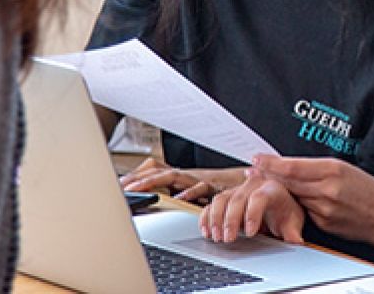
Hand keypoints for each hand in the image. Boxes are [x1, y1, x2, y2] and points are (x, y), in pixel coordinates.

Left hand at [119, 158, 244, 203]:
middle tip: (121, 187)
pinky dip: (189, 193)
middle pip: (159, 171)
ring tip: (138, 189)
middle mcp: (189, 175)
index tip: (118, 184)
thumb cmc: (224, 190)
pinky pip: (200, 188)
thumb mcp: (197, 193)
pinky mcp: (214, 185)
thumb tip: (164, 201)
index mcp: (182, 177)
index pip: (154, 172)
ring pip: (173, 176)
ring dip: (155, 182)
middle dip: (138, 178)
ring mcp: (200, 178)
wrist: (255, 183)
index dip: (135, 177)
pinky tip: (179, 199)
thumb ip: (181, 194)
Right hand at [200, 169, 304, 244]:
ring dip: (215, 218)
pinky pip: (212, 204)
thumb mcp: (292, 222)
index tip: (250, 233)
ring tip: (216, 237)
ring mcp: (238, 190)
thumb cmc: (285, 213)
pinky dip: (206, 217)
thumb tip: (296, 241)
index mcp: (272, 188)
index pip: (259, 197)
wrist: (278, 206)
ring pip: (221, 199)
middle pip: (237, 198)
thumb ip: (293, 232)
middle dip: (230, 220)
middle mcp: (253, 185)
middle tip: (228, 239)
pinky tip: (206, 231)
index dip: (252, 214)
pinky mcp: (227, 197)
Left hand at [253, 155, 373, 251]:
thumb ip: (318, 168)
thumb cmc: (368, 190)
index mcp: (333, 170)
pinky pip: (304, 211)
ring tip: (268, 182)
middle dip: (268, 175)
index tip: (257, 159)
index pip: (293, 166)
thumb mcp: (345, 168)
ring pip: (293, 197)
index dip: (271, 163)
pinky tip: (293, 200)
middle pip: (288, 182)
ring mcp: (324, 209)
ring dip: (280, 190)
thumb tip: (291, 166)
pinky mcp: (323, 224)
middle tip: (252, 169)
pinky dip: (296, 204)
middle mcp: (326, 190)